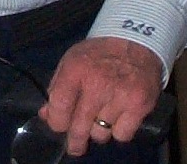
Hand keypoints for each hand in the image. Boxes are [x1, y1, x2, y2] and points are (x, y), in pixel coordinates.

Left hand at [38, 36, 162, 156]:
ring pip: (101, 135)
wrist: (134, 41)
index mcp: (76, 69)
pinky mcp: (139, 106)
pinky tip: (118, 116)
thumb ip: (57, 87)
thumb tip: (46, 115)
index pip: (59, 106)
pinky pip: (122, 135)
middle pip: (79, 128)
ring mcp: (119, 96)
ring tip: (101, 116)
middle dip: (75, 141)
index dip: (56, 122)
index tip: (58, 125)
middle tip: (75, 145)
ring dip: (99, 130)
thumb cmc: (98, 53)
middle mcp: (97, 84)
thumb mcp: (72, 61)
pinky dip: (119, 130)